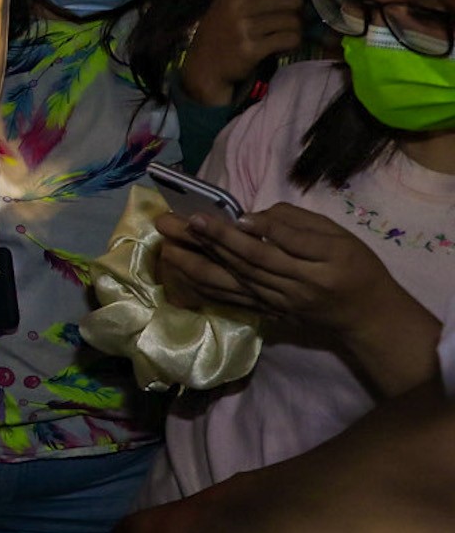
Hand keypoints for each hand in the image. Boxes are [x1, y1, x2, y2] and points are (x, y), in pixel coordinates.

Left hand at [171, 204, 399, 333]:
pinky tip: (182, 273)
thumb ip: (297, 224)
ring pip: (233, 282)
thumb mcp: (340, 237)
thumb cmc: (356, 267)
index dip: (241, 233)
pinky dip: (205, 286)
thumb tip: (251, 218)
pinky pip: (232, 299)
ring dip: (196, 264)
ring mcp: (278, 302)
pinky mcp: (268, 312)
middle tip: (169, 222)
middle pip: (245, 262)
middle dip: (205, 242)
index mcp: (321, 262)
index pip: (276, 246)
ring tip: (165, 246)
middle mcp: (296, 286)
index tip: (212, 216)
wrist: (366, 315)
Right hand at [177, 0, 322, 105]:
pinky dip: (290, 45)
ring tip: (278, 37)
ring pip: (294, 21)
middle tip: (286, 22)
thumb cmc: (224, 31)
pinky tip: (277, 48)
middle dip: (296, 12)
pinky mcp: (251, 47)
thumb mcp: (234, 2)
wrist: (204, 67)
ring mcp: (244, 26)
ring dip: (294, 31)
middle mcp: (239, 2)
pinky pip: (290, 39)